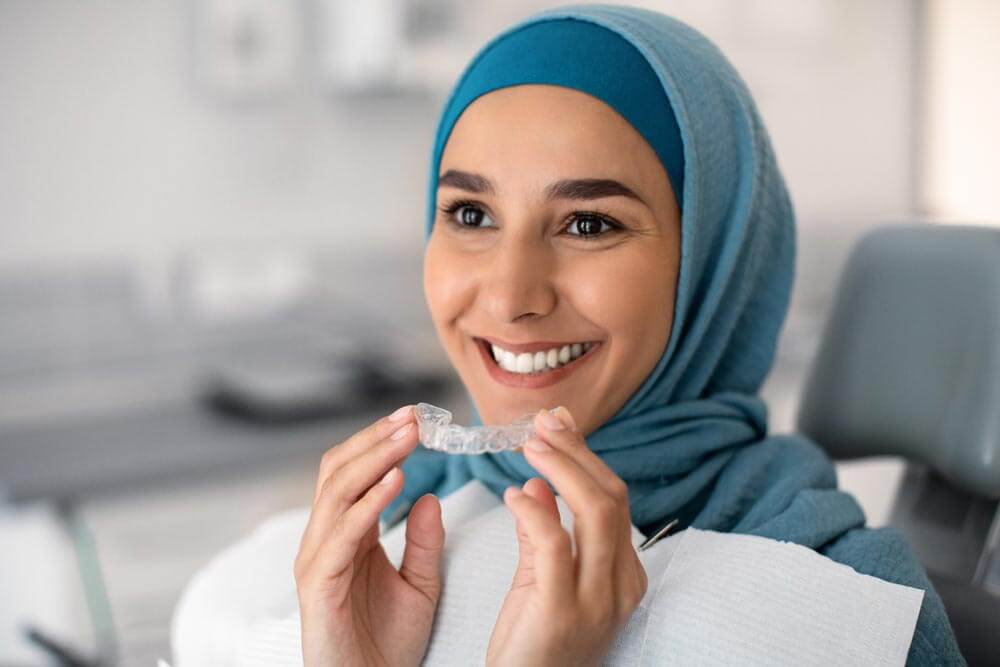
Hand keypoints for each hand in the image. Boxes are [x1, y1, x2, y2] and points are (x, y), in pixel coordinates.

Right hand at [294, 405, 444, 666]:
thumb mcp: (420, 585)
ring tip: (409, 436)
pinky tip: (396, 480)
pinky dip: (369, 502)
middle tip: (414, 415)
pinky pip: (342, 533)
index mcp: (346, 536)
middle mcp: (324, 540)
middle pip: (339, 470)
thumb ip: (425, 542)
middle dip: (376, 438)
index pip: (354, 472)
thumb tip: (431, 496)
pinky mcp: (318, 584)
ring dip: (375, 457)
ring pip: (337, 490)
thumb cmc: (388, 644)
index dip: (381, 441)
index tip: (417, 418)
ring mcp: (316, 559)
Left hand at [486, 407, 646, 666]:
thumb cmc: (530, 643)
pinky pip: (554, 543)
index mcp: (623, 576)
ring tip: (529, 444)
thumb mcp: (541, 581)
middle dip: (577, 452)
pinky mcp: (562, 610)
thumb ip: (542, 533)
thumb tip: (537, 484)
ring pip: (596, 511)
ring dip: (562, 467)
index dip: (585, 457)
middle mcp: (620, 585)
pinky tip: (511, 494)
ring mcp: (598, 600)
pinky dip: (534, 509)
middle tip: (543, 423)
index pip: (614, 500)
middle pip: (611, 498)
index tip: (557, 424)